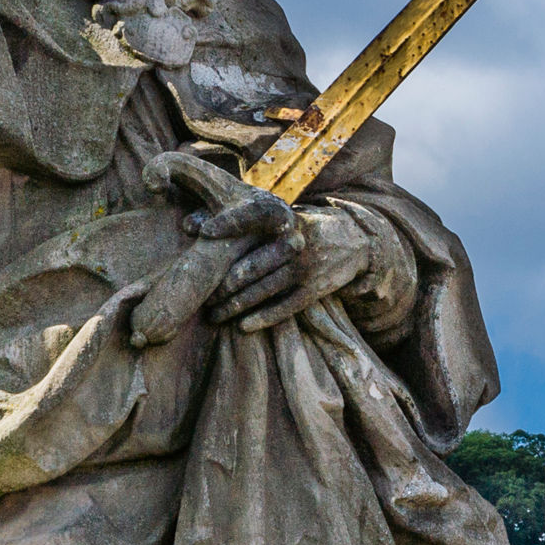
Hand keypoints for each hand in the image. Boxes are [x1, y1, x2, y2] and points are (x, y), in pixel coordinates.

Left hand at [200, 206, 378, 331]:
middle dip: (224, 284)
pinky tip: (243, 326)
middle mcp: (295, 243)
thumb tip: (190, 224)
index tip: (204, 233)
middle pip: (253, 265)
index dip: (229, 224)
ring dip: (237, 305)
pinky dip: (263, 317)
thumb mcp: (282, 218)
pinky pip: (285, 307)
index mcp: (285, 221)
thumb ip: (246, 221)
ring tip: (214, 315)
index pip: (254, 218)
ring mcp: (306, 267)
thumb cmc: (301, 228)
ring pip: (265, 290)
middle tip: (202, 296)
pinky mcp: (315, 289)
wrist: (354, 241)